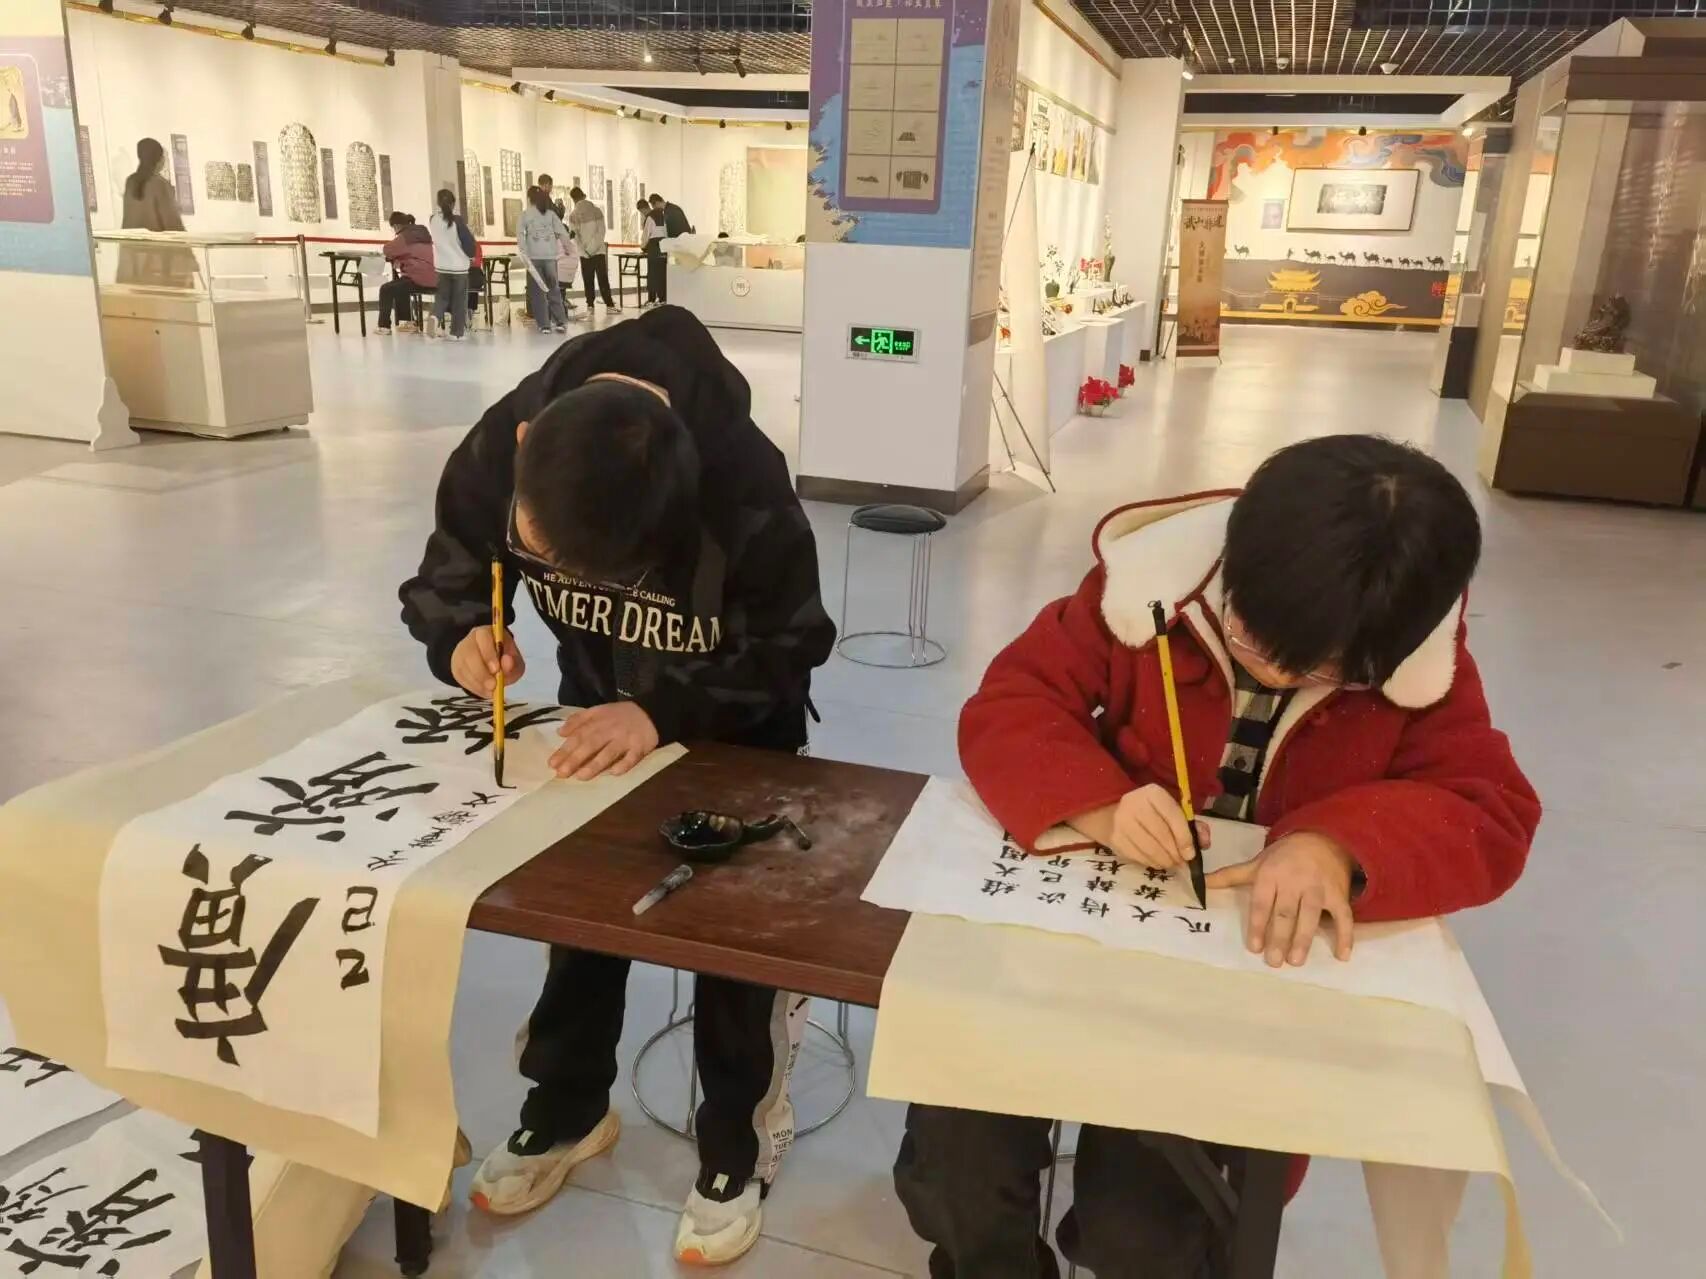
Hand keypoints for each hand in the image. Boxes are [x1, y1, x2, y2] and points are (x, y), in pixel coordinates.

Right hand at [450, 625, 524, 698]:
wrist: (490, 662)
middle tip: (493, 686)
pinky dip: (474, 688)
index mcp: (485, 632)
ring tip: (491, 691)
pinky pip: (461, 679)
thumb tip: (507, 663)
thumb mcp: (514, 660)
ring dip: (478, 683)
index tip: (496, 669)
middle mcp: (469, 640)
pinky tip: (485, 691)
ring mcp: (460, 654)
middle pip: (470, 654)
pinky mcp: (456, 668)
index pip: (483, 637)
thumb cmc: (504, 658)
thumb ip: (514, 662)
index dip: (488, 653)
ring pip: (464, 668)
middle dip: (482, 672)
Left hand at [550, 703, 658, 780]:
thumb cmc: (619, 715)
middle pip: (590, 745)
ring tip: (581, 777)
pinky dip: (624, 765)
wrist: (650, 711)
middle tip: (561, 774)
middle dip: (575, 759)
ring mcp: (626, 739)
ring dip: (595, 764)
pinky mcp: (641, 746)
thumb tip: (560, 732)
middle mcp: (610, 730)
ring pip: (609, 752)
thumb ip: (578, 720)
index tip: (552, 764)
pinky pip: (632, 757)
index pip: (578, 736)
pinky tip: (613, 773)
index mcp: (598, 721)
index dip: (565, 750)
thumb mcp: (597, 711)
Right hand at [1070, 785, 1210, 869]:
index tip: (1191, 854)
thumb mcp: (1171, 810)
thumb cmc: (1150, 812)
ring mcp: (1122, 822)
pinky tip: (1157, 862)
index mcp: (1153, 794)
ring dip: (1165, 861)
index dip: (1185, 838)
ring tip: (1171, 863)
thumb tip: (1204, 843)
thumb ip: (1191, 825)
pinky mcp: (1115, 839)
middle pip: (1162, 836)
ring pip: (1150, 849)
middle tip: (1182, 862)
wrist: (1114, 812)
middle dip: (1176, 854)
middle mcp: (1135, 804)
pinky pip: (1139, 857)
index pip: (1173, 817)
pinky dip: (1152, 863)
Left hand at [1205, 831, 1356, 966]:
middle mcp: (1294, 881)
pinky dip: (1345, 935)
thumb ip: (1230, 876)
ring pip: (1310, 915)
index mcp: (1271, 875)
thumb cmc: (1284, 856)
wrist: (1323, 838)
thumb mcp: (1257, 863)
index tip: (1254, 947)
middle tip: (1274, 962)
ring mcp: (1318, 888)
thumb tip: (1200, 882)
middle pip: (1285, 913)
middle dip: (1279, 937)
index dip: (1257, 925)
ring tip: (1296, 961)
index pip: (1262, 903)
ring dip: (1304, 939)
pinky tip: (1343, 956)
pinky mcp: (1338, 894)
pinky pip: (1344, 916)